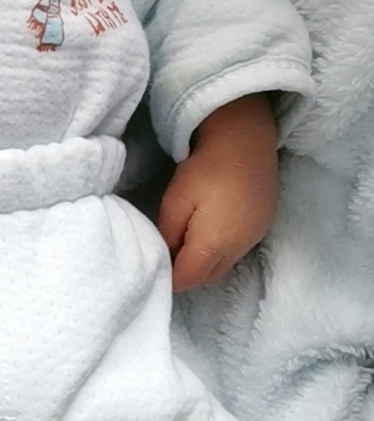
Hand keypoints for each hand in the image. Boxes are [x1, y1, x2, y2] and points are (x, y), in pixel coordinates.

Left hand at [157, 95, 277, 292]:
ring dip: (206, 260)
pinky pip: (239, 248)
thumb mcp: (174, 201)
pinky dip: (223, 247)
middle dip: (188, 273)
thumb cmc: (204, 170)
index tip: (157, 266)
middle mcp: (238, 248)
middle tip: (171, 252)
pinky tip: (214, 224)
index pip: (187, 280)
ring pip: (225, 264)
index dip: (170, 278)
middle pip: (207, 277)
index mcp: (214, 245)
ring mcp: (254, 237)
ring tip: (190, 237)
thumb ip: (168, 235)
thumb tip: (166, 256)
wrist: (246, 141)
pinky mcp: (263, 224)